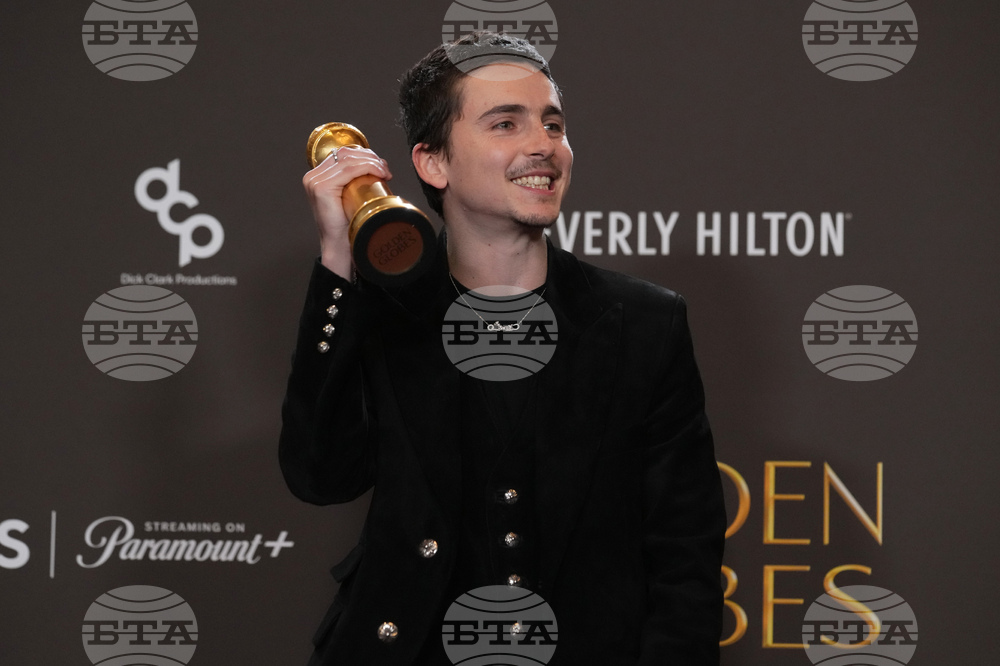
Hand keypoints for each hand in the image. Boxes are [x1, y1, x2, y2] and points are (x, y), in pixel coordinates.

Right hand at [302, 146, 391, 276]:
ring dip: (371, 162)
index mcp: (318, 176)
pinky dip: (367, 167)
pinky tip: (379, 173)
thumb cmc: (347, 224)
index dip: (365, 155)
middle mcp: (313, 176)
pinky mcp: (321, 187)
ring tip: (384, 172)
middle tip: (385, 170)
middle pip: (345, 154)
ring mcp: (315, 181)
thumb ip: (354, 181)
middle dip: (370, 157)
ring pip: (348, 160)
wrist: (339, 244)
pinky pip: (348, 170)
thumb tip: (378, 165)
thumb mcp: (350, 196)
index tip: (382, 166)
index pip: (343, 155)